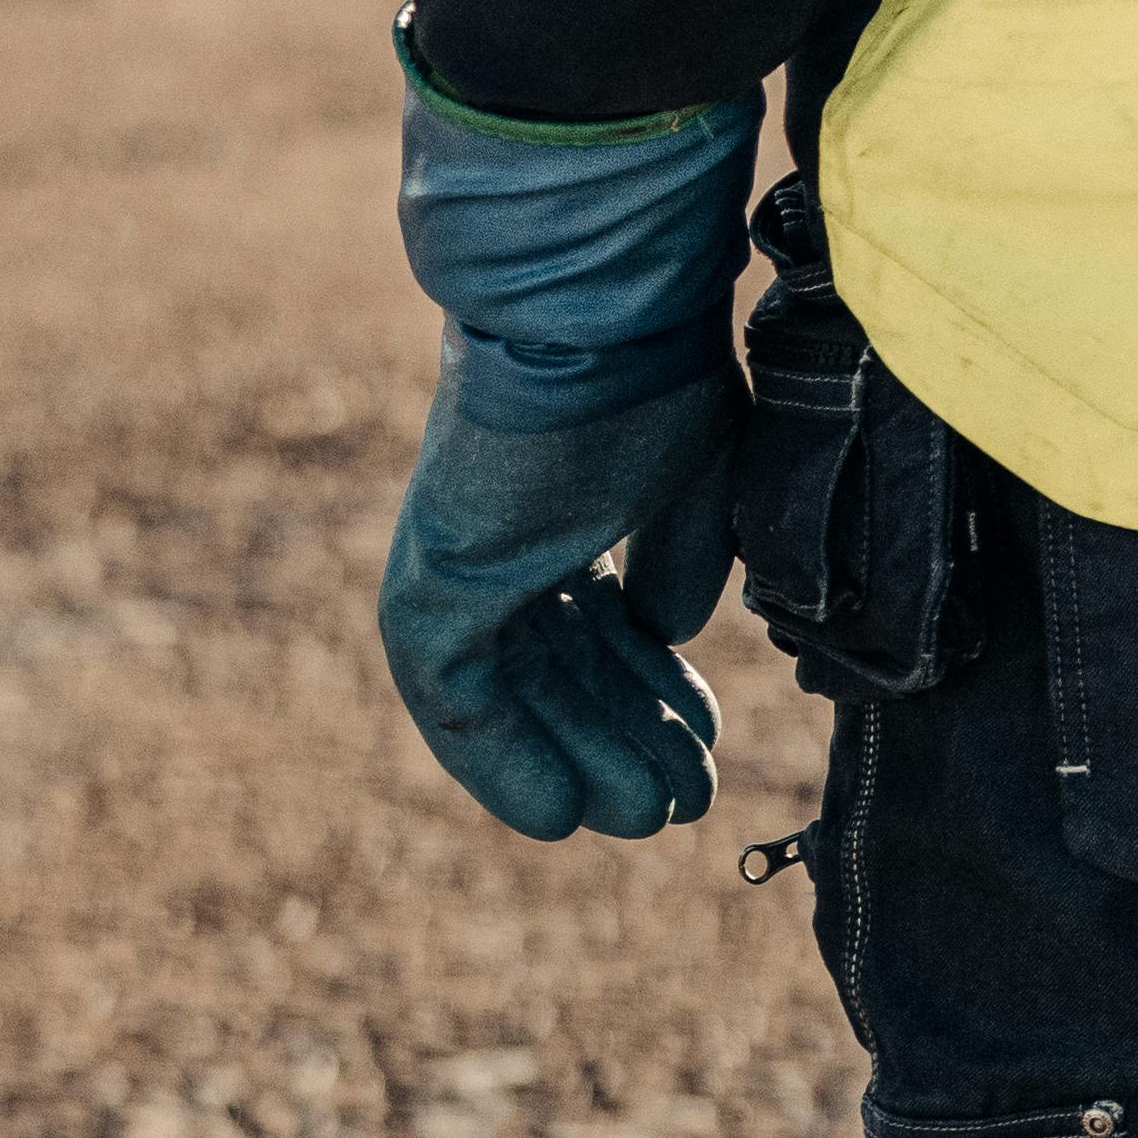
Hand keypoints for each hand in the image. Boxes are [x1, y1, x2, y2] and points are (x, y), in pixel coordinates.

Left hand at [374, 372, 737, 843]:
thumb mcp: (693, 478)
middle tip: (683, 806)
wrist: (595, 317)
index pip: (602, 626)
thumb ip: (679, 562)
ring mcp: (461, 563)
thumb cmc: (650, 377)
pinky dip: (505, 762)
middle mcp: (504, 538)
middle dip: (625, 740)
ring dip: (580, 761)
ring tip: (649, 820)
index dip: (655, 692)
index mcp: (561, 505)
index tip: (707, 743)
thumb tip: (663, 635)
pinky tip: (562, 814)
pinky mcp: (429, 588)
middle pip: (562, 671)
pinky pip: (456, 702)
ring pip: (517, 694)